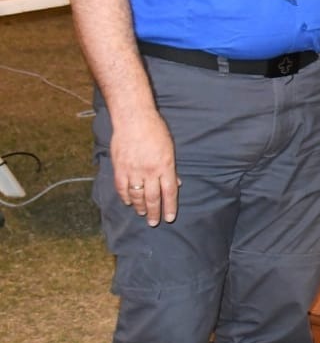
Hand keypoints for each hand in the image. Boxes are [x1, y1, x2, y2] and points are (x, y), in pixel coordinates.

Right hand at [110, 106, 178, 225]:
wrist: (134, 119)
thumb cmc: (155, 130)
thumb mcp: (170, 148)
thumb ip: (171, 168)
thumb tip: (176, 183)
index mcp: (165, 166)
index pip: (169, 192)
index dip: (169, 207)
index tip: (169, 218)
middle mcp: (150, 171)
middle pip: (153, 198)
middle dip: (154, 212)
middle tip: (154, 223)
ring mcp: (133, 170)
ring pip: (136, 195)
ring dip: (140, 207)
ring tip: (143, 214)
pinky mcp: (119, 168)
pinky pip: (122, 188)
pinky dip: (125, 197)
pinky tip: (128, 202)